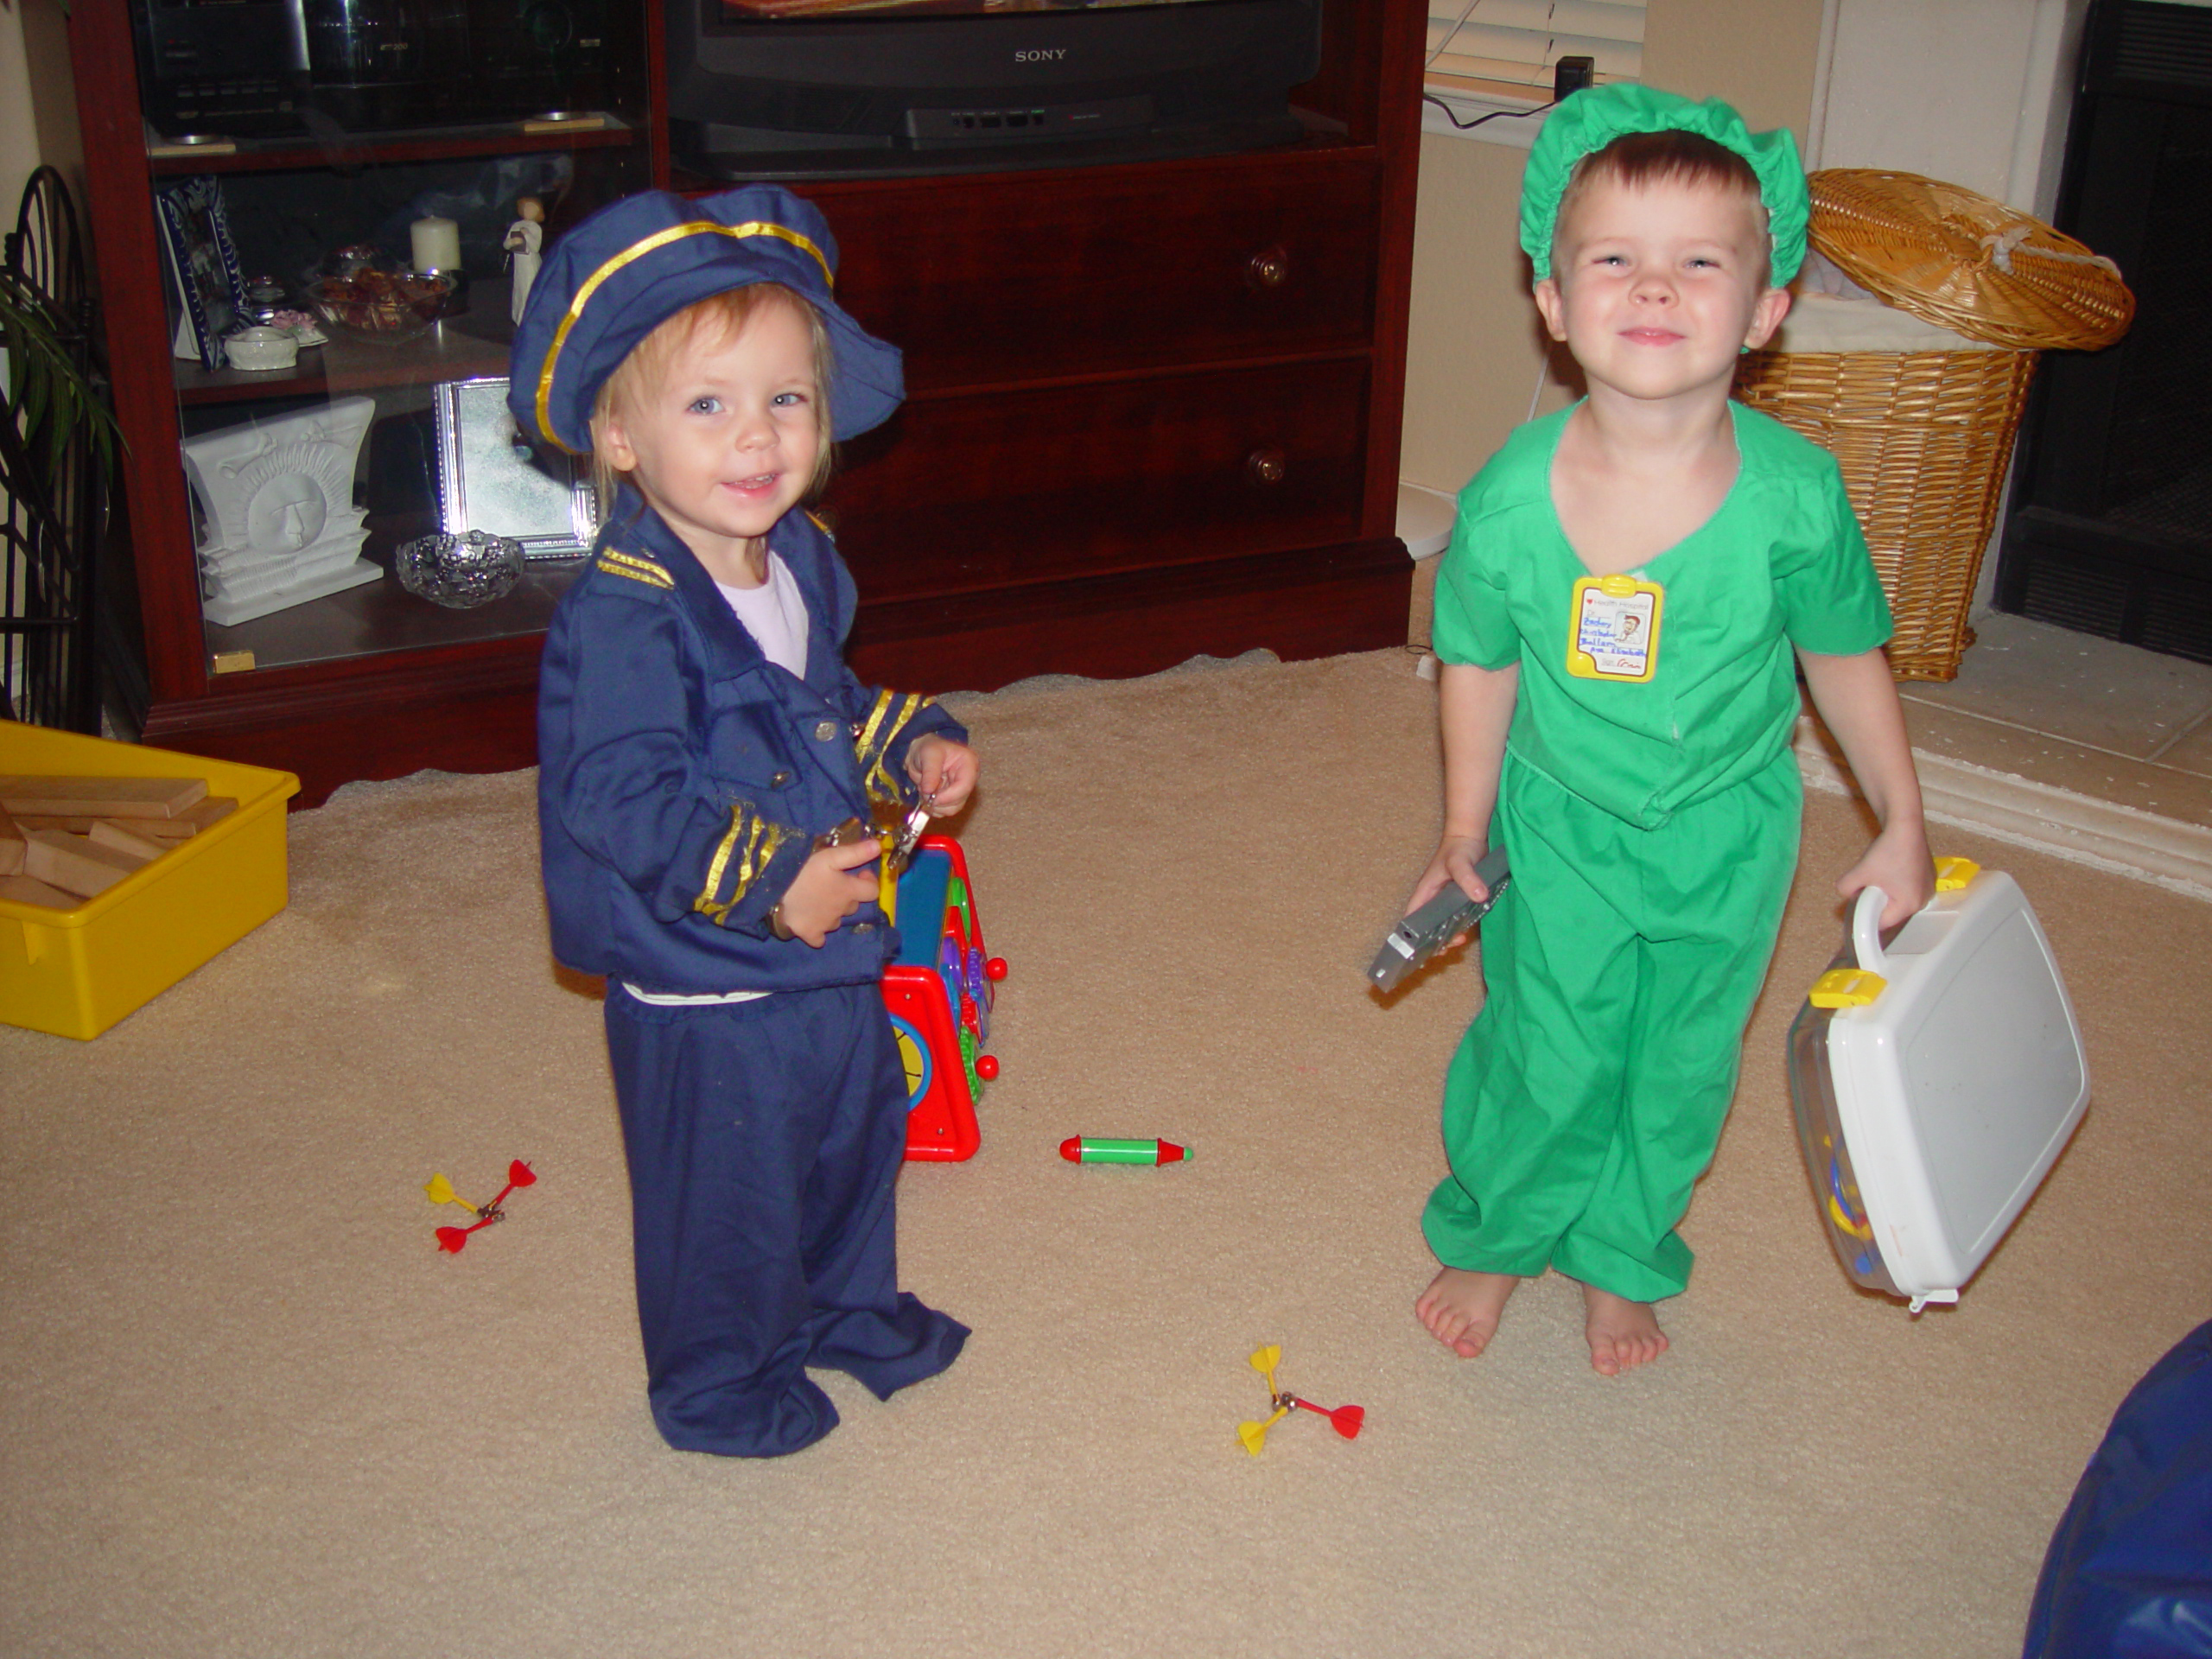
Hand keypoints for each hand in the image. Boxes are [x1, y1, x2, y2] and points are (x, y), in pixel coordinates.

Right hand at [774, 836, 881, 946]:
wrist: (774, 889)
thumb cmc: (803, 870)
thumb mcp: (830, 856)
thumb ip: (856, 853)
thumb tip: (879, 847)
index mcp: (849, 891)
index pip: (873, 892)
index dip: (868, 882)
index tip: (859, 874)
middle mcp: (841, 910)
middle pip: (853, 906)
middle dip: (847, 896)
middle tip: (831, 884)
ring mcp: (826, 924)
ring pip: (837, 920)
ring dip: (833, 912)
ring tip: (817, 899)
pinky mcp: (810, 933)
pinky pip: (820, 938)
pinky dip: (818, 932)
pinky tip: (811, 921)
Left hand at [904, 736, 976, 814]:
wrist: (921, 753)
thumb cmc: (928, 748)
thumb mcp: (928, 754)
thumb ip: (930, 772)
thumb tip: (929, 791)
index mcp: (969, 764)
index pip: (965, 786)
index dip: (949, 796)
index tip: (932, 798)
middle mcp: (969, 779)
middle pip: (959, 801)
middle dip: (939, 800)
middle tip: (925, 791)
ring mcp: (961, 790)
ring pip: (952, 809)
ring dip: (935, 805)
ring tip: (925, 790)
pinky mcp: (954, 799)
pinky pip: (945, 811)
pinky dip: (933, 808)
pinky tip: (928, 795)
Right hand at [1407, 834, 1491, 950]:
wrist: (1470, 837)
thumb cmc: (1459, 848)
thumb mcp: (1460, 863)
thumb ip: (1468, 879)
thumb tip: (1478, 896)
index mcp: (1426, 892)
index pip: (1413, 917)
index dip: (1413, 934)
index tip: (1420, 949)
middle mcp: (1433, 898)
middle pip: (1428, 925)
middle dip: (1435, 939)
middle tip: (1447, 949)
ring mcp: (1446, 900)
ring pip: (1443, 923)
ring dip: (1449, 935)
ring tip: (1459, 941)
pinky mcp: (1459, 899)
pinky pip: (1457, 917)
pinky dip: (1460, 926)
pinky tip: (1467, 933)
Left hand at [1836, 818, 1934, 931]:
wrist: (1905, 825)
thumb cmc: (1887, 852)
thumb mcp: (1859, 873)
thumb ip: (1845, 888)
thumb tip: (1845, 893)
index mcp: (1910, 905)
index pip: (1883, 922)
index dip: (1867, 915)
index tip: (1858, 906)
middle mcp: (1924, 899)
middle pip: (1893, 911)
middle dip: (1877, 902)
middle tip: (1866, 887)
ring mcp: (1929, 887)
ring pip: (1900, 898)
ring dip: (1886, 891)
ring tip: (1878, 876)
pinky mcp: (1928, 875)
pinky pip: (1908, 887)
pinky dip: (1897, 883)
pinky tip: (1890, 869)